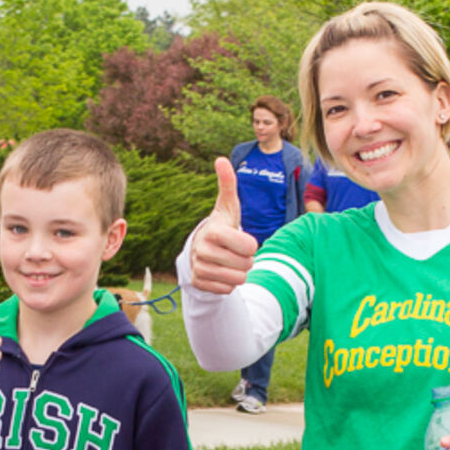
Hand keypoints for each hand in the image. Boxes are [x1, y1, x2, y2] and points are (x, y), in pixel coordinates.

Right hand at [188, 157, 258, 294]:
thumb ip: (228, 184)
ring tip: (229, 262)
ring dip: (239, 272)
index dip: (251, 245)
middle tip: (235, 252)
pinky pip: (227, 290)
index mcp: (213, 231)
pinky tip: (221, 272)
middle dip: (246, 259)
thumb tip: (221, 159)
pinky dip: (228, 283)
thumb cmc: (221, 226)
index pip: (248, 246)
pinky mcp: (198, 283)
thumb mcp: (227, 207)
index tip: (243, 240)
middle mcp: (202, 250)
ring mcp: (199, 268)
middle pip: (246, 264)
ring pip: (238, 279)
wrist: (200, 250)